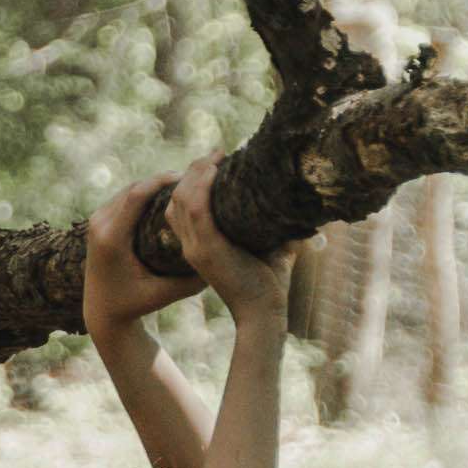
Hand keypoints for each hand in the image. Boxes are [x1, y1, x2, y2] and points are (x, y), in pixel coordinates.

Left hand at [82, 174, 192, 348]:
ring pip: (129, 188)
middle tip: (193, 176)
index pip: (137, 194)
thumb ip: (190, 282)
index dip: (163, 181)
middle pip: (134, 186)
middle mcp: (100, 224)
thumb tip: (224, 263)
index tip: (190, 177)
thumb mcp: (163, 295)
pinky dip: (145, 191)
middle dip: (163, 179)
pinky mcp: (98, 220)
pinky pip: (124, 196)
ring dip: (155, 182)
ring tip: (184, 182)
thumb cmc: (134, 305)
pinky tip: (167, 193)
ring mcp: (96, 221)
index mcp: (112, 238)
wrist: (101, 311)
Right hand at [164, 157, 287, 315]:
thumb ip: (269, 223)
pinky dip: (202, 185)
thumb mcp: (267, 245)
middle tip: (215, 153)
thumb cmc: (269, 283)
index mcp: (198, 246)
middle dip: (194, 170)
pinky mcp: (208, 248)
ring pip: (182, 198)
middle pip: (177, 197)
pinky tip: (214, 170)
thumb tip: (289, 198)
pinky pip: (196, 208)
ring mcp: (196, 247)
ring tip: (214, 157)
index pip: (181, 207)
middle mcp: (191, 245)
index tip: (215, 162)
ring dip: (197, 172)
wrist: (264, 313)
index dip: (194, 181)